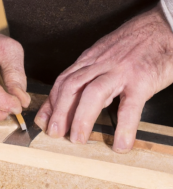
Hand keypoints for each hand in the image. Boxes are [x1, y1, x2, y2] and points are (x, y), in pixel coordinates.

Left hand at [35, 4, 172, 152]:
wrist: (162, 28)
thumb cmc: (131, 45)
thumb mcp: (102, 57)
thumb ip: (88, 77)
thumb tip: (76, 101)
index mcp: (89, 61)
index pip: (63, 82)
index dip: (50, 103)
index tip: (43, 121)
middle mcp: (100, 65)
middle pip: (71, 88)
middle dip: (59, 112)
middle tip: (54, 133)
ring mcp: (120, 72)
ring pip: (93, 94)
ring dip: (81, 119)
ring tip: (77, 140)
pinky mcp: (141, 80)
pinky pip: (130, 107)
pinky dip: (124, 128)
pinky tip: (120, 144)